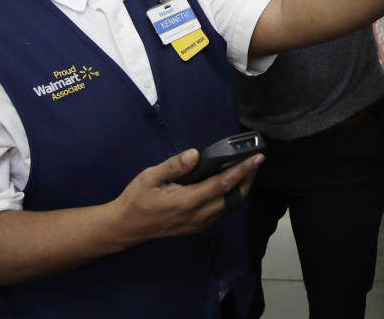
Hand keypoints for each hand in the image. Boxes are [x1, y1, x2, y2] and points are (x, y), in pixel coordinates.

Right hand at [107, 148, 263, 247]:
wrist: (127, 227)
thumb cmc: (137, 200)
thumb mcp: (150, 177)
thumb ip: (174, 166)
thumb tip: (195, 155)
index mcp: (187, 201)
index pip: (223, 184)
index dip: (242, 170)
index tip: (256, 158)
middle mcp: (198, 216)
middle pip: (233, 196)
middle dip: (248, 178)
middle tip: (256, 160)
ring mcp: (199, 224)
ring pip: (230, 206)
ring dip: (242, 188)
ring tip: (248, 170)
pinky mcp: (198, 228)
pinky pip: (222, 212)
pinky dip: (232, 198)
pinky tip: (232, 185)